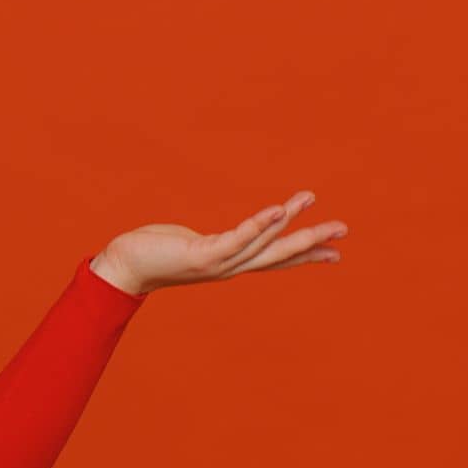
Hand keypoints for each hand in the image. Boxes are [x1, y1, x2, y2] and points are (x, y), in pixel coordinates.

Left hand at [90, 190, 347, 295]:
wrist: (124, 267)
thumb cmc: (154, 252)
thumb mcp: (192, 246)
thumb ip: (213, 244)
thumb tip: (219, 241)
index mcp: (230, 263)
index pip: (275, 259)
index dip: (305, 255)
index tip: (337, 253)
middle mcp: (229, 267)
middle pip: (278, 254)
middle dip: (311, 241)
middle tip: (343, 229)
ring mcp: (218, 263)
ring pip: (262, 243)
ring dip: (289, 222)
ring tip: (309, 200)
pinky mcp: (203, 255)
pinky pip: (237, 238)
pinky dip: (259, 225)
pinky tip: (277, 210)